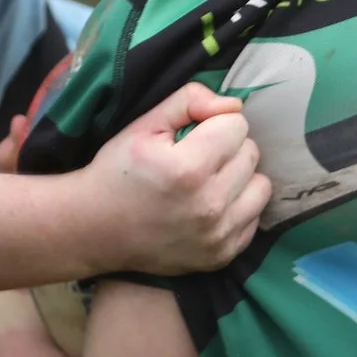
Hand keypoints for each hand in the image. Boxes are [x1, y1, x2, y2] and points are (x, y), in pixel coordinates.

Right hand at [77, 84, 268, 274]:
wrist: (95, 229)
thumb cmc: (118, 171)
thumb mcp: (144, 125)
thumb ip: (190, 101)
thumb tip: (233, 105)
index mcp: (188, 168)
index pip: (237, 125)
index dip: (214, 124)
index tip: (191, 136)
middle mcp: (208, 205)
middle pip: (251, 154)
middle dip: (227, 149)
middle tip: (197, 158)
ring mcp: (217, 236)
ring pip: (261, 186)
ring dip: (239, 178)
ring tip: (208, 181)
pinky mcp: (221, 256)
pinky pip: (254, 218)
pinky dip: (237, 208)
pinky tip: (209, 206)